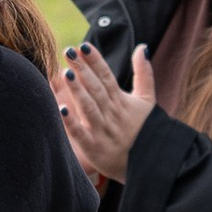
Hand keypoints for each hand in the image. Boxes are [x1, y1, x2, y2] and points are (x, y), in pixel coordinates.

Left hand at [53, 42, 157, 183]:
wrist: (151, 164)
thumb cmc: (146, 129)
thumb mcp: (147, 100)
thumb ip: (143, 73)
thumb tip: (141, 47)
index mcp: (122, 101)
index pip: (107, 77)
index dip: (96, 61)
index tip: (84, 46)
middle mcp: (112, 114)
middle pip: (96, 88)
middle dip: (83, 70)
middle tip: (69, 52)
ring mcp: (103, 131)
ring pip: (89, 107)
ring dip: (78, 91)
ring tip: (66, 73)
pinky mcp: (95, 148)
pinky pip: (81, 134)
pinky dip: (71, 123)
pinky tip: (61, 109)